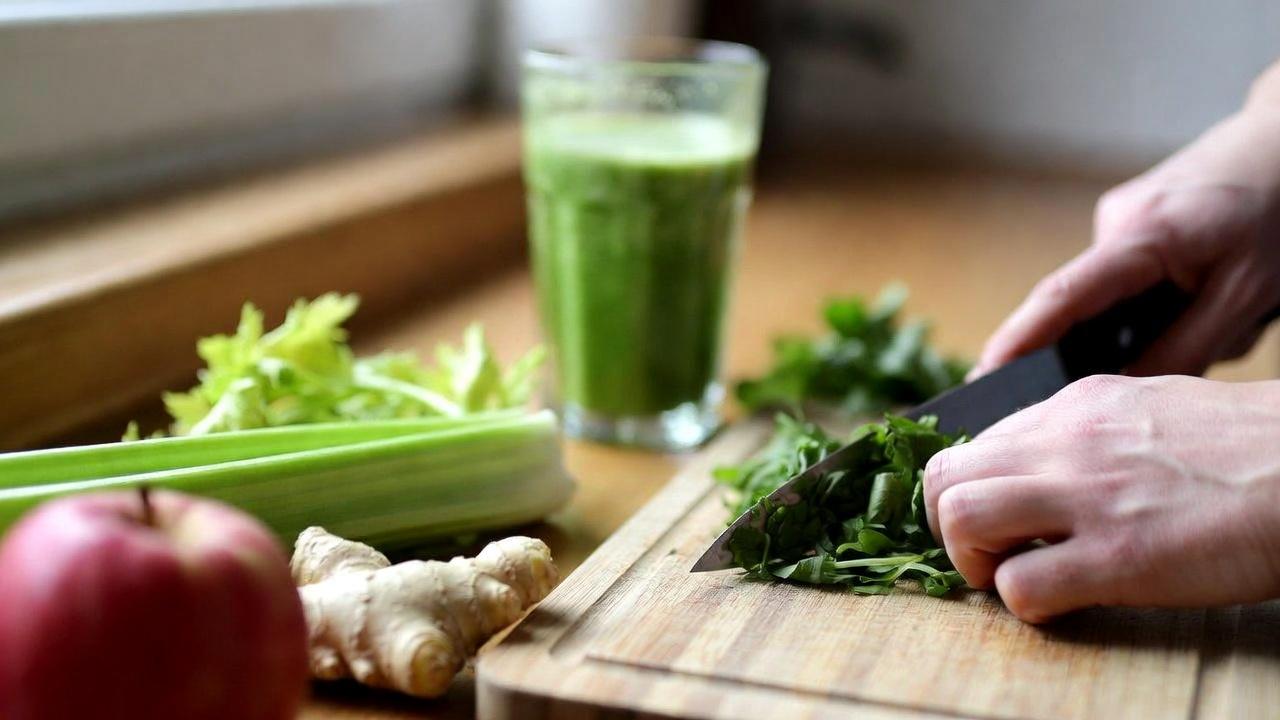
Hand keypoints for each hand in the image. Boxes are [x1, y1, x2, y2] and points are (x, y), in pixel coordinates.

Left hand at [923, 374, 1279, 622]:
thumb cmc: (1247, 448)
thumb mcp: (1151, 407)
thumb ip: (1090, 430)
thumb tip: (1046, 460)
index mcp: (1074, 406)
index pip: (973, 443)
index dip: (971, 489)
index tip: (993, 518)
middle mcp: (1066, 442)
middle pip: (945, 476)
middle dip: (947, 523)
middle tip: (987, 552)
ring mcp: (1088, 497)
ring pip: (961, 518)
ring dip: (971, 559)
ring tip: (1009, 574)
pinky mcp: (1118, 558)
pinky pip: (1020, 587)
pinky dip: (1023, 603)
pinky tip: (1060, 600)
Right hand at [971, 108, 1279, 378]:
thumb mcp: (1246, 293)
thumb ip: (1186, 349)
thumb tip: (1126, 394)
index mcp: (1142, 235)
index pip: (1063, 297)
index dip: (1018, 340)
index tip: (984, 376)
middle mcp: (1115, 223)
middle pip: (1087, 308)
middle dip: (1122, 344)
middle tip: (1158, 361)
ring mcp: (1120, 220)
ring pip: (1119, 300)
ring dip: (1161, 322)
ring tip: (1226, 313)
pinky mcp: (1133, 223)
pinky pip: (1133, 283)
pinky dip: (1168, 303)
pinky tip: (1216, 294)